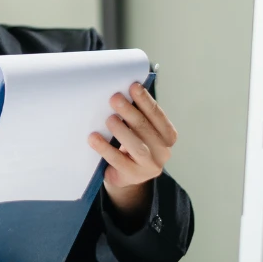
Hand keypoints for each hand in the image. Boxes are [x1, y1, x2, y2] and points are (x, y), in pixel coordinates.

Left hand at [88, 82, 177, 216]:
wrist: (125, 174)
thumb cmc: (132, 143)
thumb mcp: (138, 130)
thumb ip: (136, 114)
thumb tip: (122, 92)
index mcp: (168, 135)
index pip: (158, 115)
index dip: (145, 100)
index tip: (133, 86)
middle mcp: (163, 151)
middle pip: (146, 129)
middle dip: (130, 112)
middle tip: (115, 98)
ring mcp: (150, 166)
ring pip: (137, 147)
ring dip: (122, 131)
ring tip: (109, 119)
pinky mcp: (133, 175)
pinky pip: (118, 161)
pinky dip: (105, 148)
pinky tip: (94, 138)